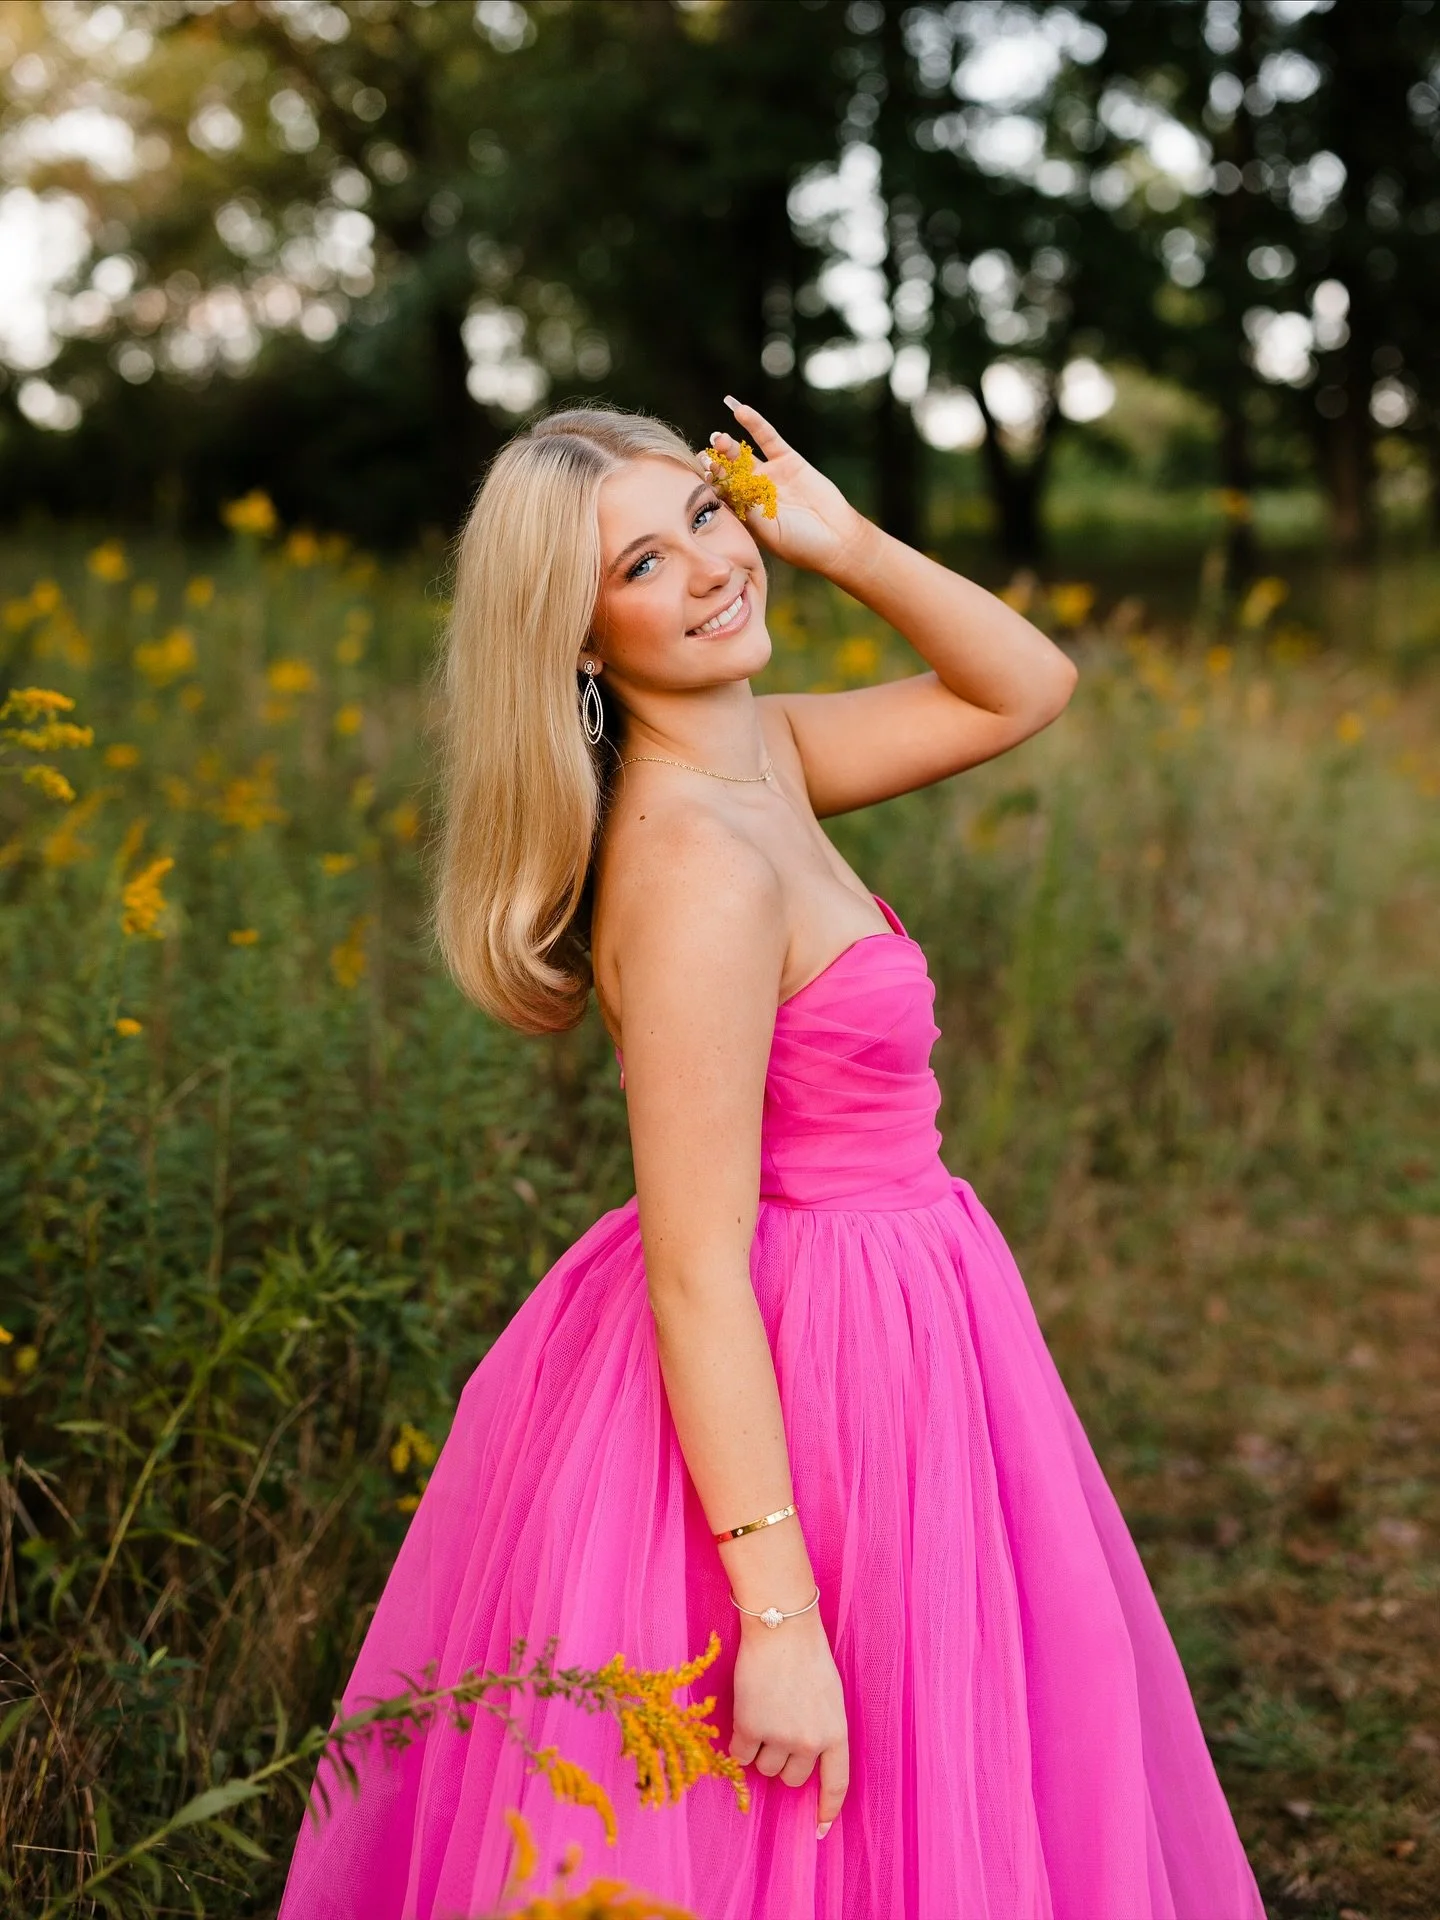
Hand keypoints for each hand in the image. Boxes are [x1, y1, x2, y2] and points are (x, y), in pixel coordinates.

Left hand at [708, 396, 872, 580]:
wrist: (836, 538)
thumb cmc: (800, 544)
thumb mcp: (770, 531)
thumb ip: (750, 509)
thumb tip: (729, 488)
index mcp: (743, 512)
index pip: (721, 493)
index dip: (712, 483)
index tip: (703, 476)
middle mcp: (753, 491)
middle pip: (728, 471)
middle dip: (717, 463)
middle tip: (706, 454)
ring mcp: (770, 474)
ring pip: (744, 454)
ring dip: (730, 445)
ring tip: (718, 438)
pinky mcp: (787, 459)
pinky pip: (768, 438)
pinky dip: (754, 424)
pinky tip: (740, 410)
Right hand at [728, 1607, 848, 1838]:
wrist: (781, 1627)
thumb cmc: (807, 1655)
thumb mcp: (829, 1697)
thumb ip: (821, 1729)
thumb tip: (805, 1758)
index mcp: (835, 1733)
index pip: (836, 1784)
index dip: (826, 1809)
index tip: (819, 1829)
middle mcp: (809, 1742)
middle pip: (791, 1778)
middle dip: (782, 1761)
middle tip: (778, 1729)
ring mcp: (779, 1737)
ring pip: (763, 1767)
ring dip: (760, 1748)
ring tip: (763, 1711)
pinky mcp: (750, 1728)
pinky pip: (739, 1754)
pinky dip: (739, 1740)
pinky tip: (745, 1713)